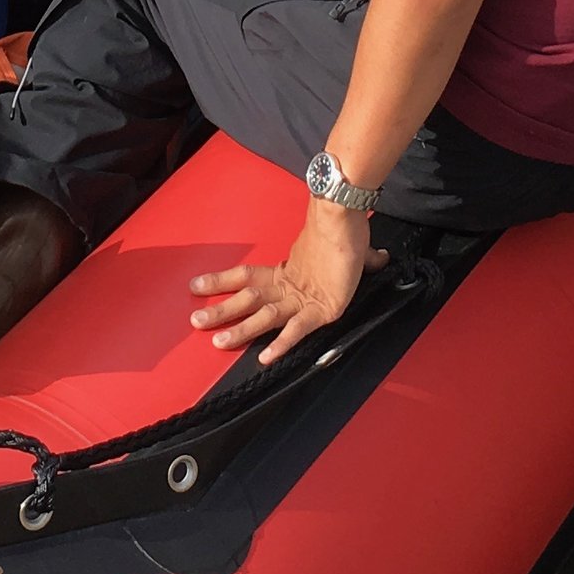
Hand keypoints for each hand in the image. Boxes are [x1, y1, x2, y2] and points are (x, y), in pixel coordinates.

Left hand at [191, 204, 380, 363]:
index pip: (246, 277)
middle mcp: (289, 285)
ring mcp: (303, 298)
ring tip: (218, 342)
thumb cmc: (342, 230)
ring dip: (241, 330)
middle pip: (248, 299)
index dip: (221, 282)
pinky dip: (282, 344)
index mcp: (286, 271)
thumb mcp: (342, 251)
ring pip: (264, 317)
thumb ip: (360, 260)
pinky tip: (265, 358)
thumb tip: (379, 258)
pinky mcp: (321, 309)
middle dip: (221, 311)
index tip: (196, 286)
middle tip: (194, 321)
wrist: (345, 215)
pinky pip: (297, 330)